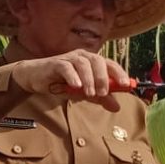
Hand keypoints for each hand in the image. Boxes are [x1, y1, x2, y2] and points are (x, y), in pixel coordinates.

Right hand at [12, 50, 127, 110]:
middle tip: (104, 92)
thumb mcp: (83, 93)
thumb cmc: (62, 83)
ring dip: (89, 79)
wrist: (37, 78)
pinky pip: (66, 67)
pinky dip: (73, 77)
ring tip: (90, 94)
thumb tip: (117, 107)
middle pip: (98, 61)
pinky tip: (76, 87)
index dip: (120, 73)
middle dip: (103, 77)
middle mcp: (83, 56)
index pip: (109, 64)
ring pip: (83, 64)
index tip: (127, 86)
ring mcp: (69, 58)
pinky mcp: (56, 63)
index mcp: (92, 61)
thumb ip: (100, 98)